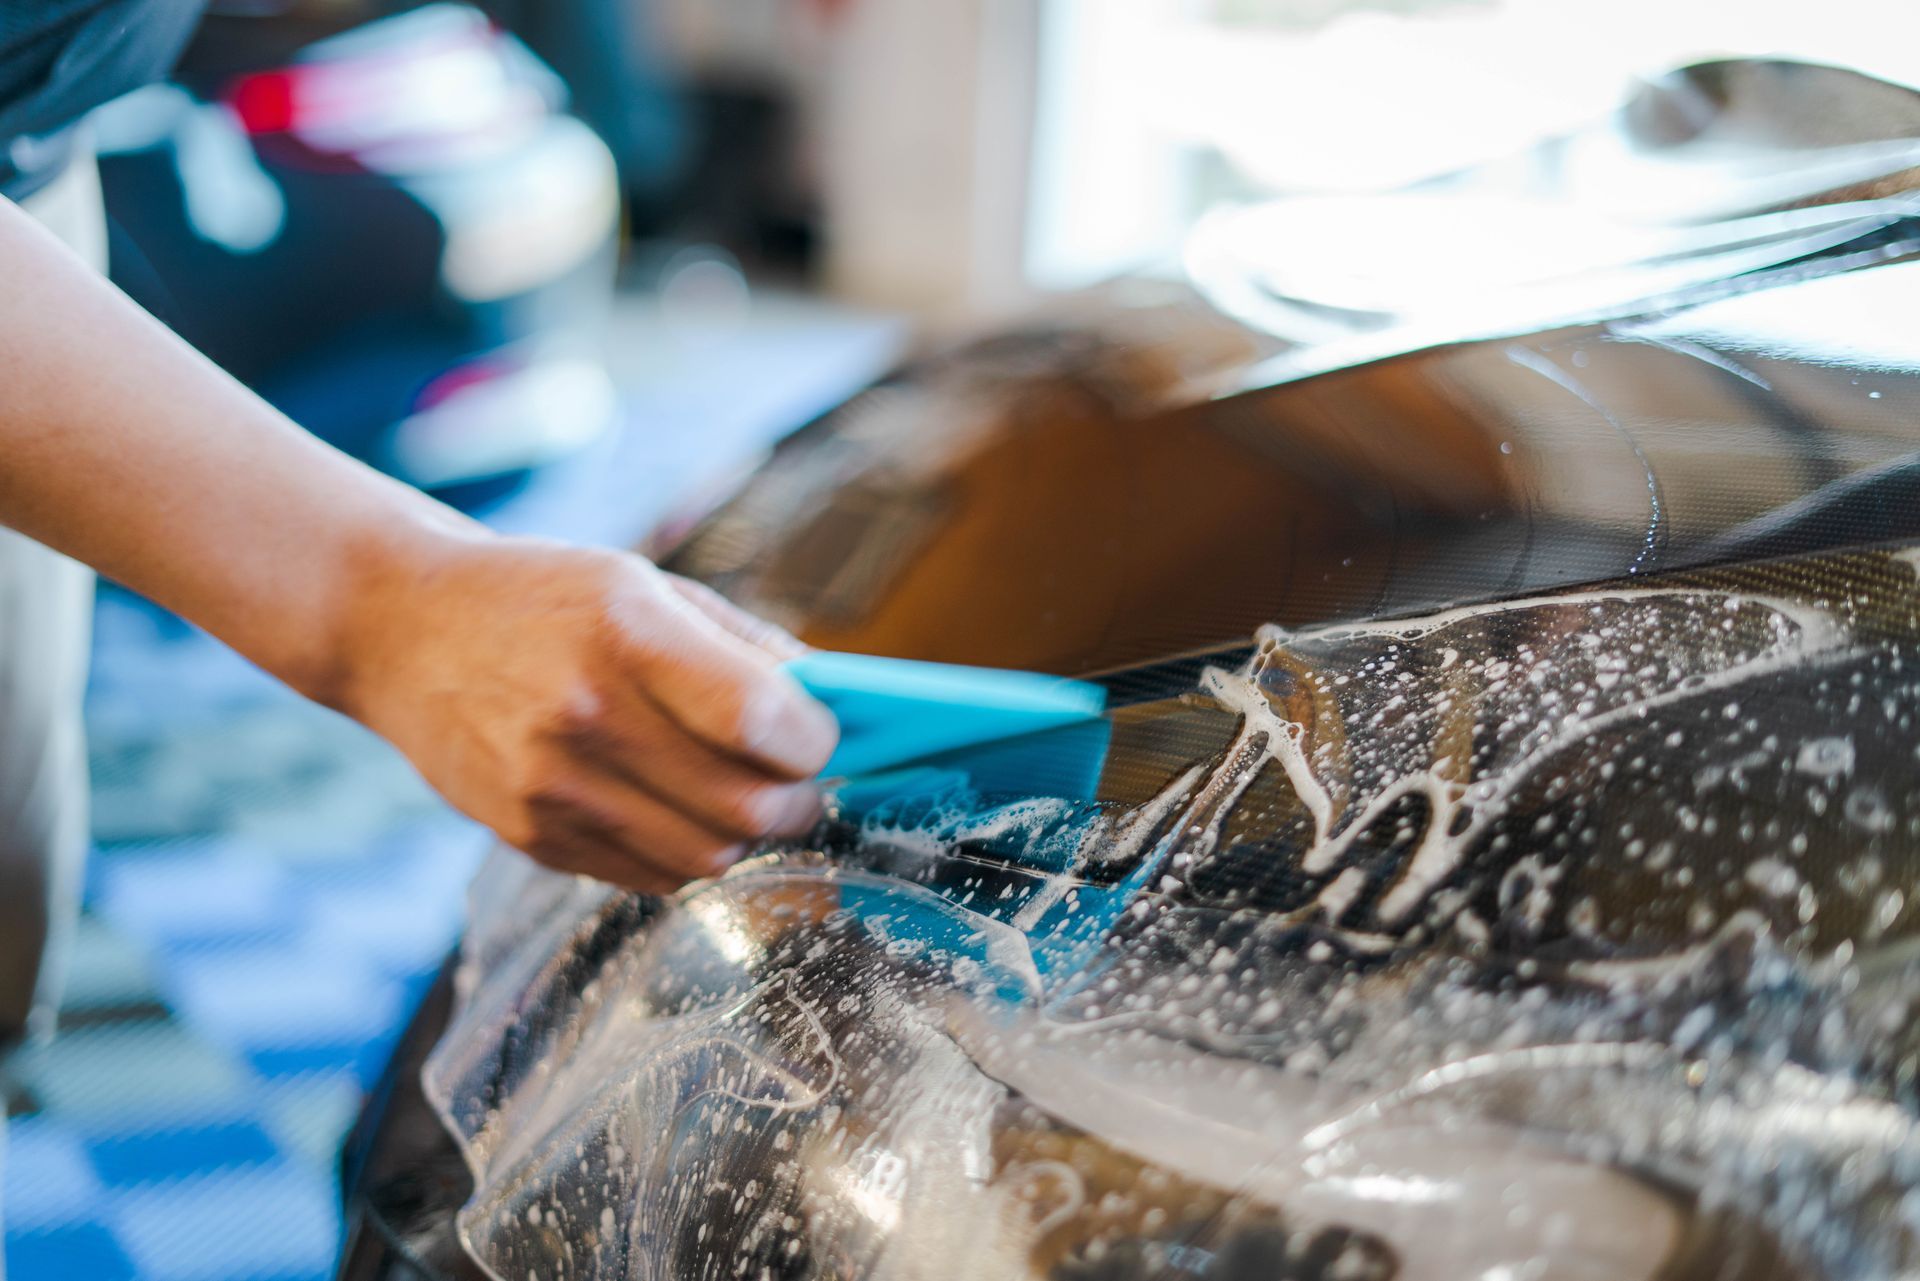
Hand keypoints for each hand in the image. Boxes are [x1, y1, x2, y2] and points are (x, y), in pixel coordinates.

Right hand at [329, 531, 837, 891]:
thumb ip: (744, 647)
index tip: (817, 735)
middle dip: (797, 802)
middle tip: (796, 782)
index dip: (813, 741)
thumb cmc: (545, 598)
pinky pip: (650, 877)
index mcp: (626, 632)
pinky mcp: (531, 837)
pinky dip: (685, 853)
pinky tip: (674, 809)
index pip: (760, 721)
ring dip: (744, 835)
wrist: (403, 627)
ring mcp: (552, 786)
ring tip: (737, 794)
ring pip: (706, 857)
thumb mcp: (646, 585)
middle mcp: (585, 715)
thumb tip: (834, 707)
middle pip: (745, 808)